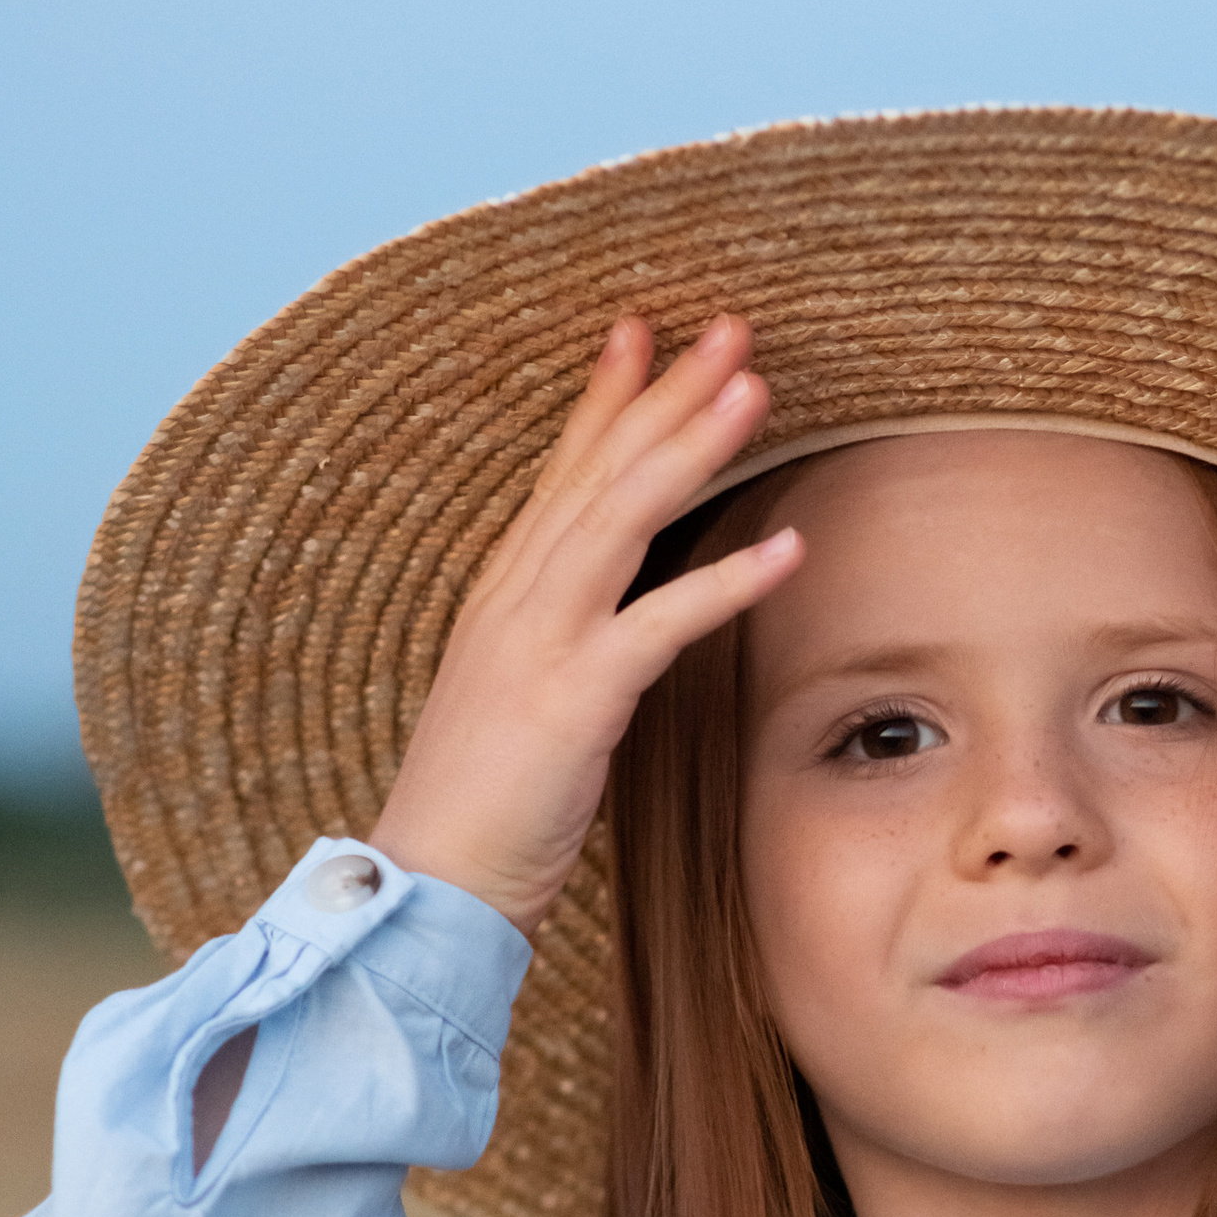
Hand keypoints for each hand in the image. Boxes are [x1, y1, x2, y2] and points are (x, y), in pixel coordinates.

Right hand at [370, 315, 800, 935]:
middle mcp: (514, 600)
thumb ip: (564, 653)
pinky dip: (726, 583)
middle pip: (601, 473)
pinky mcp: (569, 701)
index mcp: (504, 598)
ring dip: (692, 447)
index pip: (562, 476)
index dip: (605, 401)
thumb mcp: (523, 708)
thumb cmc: (480, 813)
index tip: (642, 331)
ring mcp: (537, 644)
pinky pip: (657, 625)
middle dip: (666, 392)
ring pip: (622, 519)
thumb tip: (613, 631)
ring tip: (756, 388)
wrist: (425, 891)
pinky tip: (791, 547)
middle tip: (731, 325)